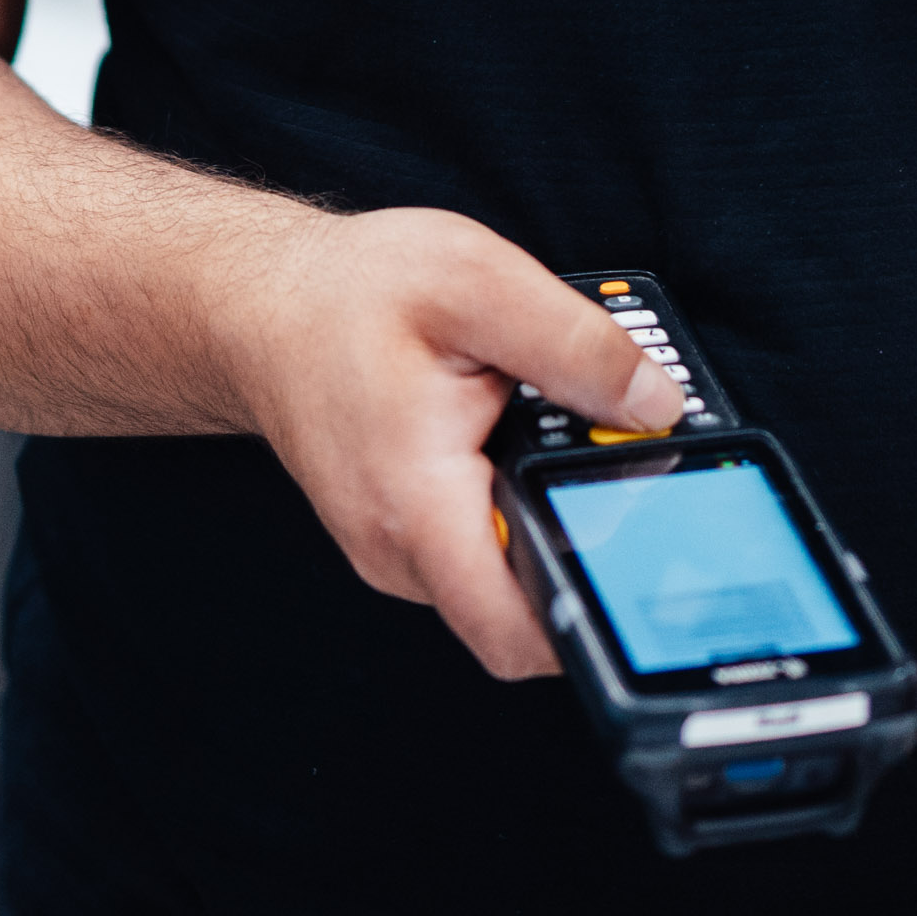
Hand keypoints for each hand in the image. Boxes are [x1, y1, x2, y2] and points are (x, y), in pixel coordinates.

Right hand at [212, 207, 692, 678]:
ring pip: (505, 571)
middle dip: (588, 537)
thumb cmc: (348, 294)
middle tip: (618, 452)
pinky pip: (480, 543)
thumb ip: (577, 346)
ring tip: (552, 421)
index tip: (653, 573)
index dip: (596, 620)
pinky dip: (513, 496)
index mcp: (420, 504)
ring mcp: (397, 551)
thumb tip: (658, 406)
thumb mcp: (478, 283)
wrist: (258, 304)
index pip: (518, 632)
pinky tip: (514, 428)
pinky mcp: (402, 534)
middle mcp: (400, 551)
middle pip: (528, 603)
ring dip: (547, 510)